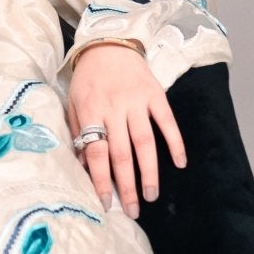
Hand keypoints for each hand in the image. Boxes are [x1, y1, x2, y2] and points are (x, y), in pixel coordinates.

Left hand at [66, 44, 185, 216]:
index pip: (96, 152)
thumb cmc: (88, 78)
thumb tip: (82, 166)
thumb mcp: (74, 102)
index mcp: (91, 112)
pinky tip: (180, 162)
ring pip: (145, 142)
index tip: (106, 203)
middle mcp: (114, 108)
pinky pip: (167, 122)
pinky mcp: (155, 95)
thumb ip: (77, 133)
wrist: (109, 43)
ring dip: (150, 171)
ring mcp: (137, 101)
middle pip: (122, 153)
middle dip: (127, 185)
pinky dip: (175, 142)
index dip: (101, 180)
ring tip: (152, 194)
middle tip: (133, 210)